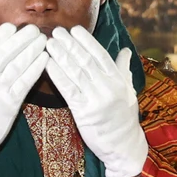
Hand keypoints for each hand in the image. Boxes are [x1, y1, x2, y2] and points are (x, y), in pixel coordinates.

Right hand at [0, 24, 47, 176]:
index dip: (0, 35)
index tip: (12, 26)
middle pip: (5, 52)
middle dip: (21, 38)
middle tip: (34, 28)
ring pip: (18, 64)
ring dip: (32, 50)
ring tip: (43, 39)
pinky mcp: (10, 105)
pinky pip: (26, 82)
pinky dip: (36, 68)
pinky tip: (45, 59)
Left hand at [45, 26, 148, 176]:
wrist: (124, 146)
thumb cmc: (125, 118)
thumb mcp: (128, 91)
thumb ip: (123, 70)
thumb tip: (125, 51)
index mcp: (119, 80)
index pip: (101, 55)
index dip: (87, 42)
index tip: (75, 30)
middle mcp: (108, 87)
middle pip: (86, 61)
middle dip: (70, 45)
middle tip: (56, 31)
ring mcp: (96, 99)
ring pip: (76, 73)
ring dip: (61, 56)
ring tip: (49, 43)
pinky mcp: (84, 112)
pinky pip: (68, 90)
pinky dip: (57, 75)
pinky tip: (48, 64)